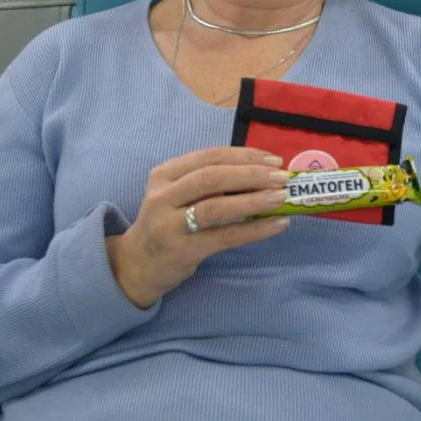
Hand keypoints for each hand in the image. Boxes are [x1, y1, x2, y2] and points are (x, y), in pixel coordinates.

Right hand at [106, 146, 291, 307]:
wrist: (138, 264)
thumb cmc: (169, 223)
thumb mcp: (178, 194)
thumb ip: (209, 182)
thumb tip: (263, 173)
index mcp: (165, 174)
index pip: (210, 156)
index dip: (244, 156)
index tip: (273, 160)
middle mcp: (163, 196)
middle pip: (212, 177)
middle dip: (251, 174)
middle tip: (282, 178)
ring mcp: (170, 224)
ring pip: (216, 207)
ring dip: (254, 200)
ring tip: (282, 198)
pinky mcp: (182, 250)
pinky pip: (224, 237)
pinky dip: (254, 229)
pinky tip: (277, 224)